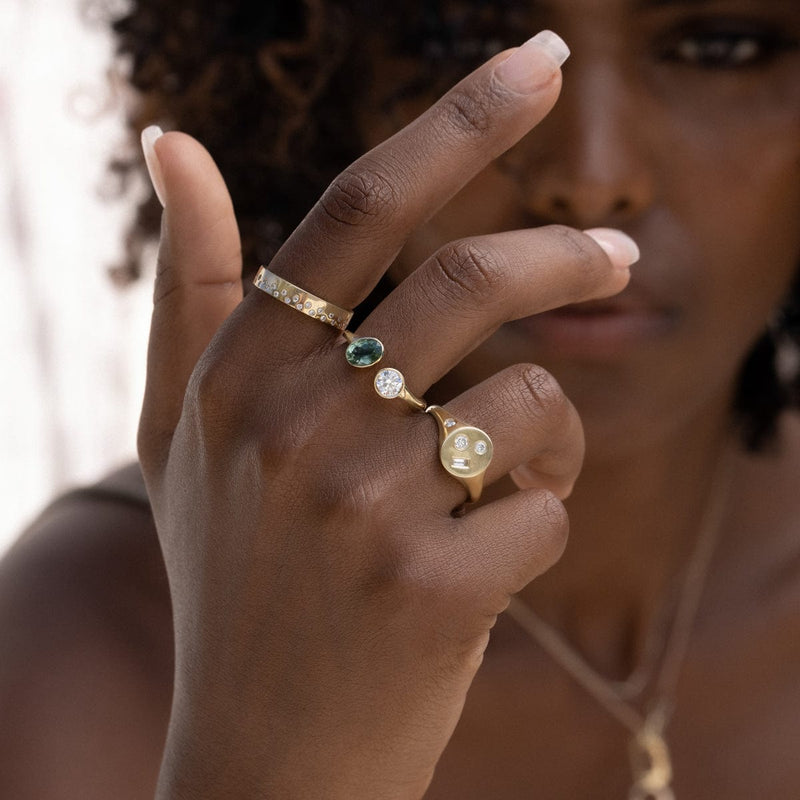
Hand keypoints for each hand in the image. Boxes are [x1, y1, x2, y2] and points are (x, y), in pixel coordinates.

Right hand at [138, 33, 633, 799]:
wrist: (264, 744)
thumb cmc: (234, 575)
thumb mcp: (186, 432)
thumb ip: (192, 288)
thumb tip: (174, 143)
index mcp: (242, 371)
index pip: (365, 205)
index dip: (461, 119)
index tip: (540, 60)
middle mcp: (296, 422)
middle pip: (474, 278)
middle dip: (567, 254)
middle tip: (614, 252)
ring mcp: (365, 506)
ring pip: (534, 399)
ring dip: (541, 433)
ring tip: (491, 483)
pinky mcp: (436, 584)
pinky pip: (549, 502)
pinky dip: (536, 524)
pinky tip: (478, 570)